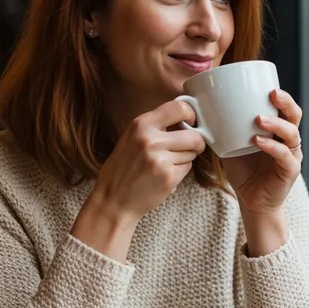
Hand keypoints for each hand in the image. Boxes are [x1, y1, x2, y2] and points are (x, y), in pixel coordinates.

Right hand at [91, 100, 206, 222]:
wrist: (113, 199)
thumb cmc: (122, 168)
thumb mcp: (131, 138)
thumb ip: (155, 126)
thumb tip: (185, 119)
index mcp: (141, 124)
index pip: (179, 108)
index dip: (191, 115)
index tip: (191, 122)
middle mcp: (151, 140)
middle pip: (193, 135)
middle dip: (195, 142)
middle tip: (188, 147)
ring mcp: (160, 160)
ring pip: (192, 152)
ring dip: (186, 158)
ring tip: (167, 163)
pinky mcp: (169, 178)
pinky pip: (187, 168)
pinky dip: (180, 171)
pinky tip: (165, 175)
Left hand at [222, 89, 302, 216]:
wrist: (251, 201)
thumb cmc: (242, 170)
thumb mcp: (229, 145)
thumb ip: (221, 129)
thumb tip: (197, 110)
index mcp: (276, 129)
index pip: (284, 107)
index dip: (279, 95)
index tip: (266, 84)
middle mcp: (288, 139)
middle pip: (294, 114)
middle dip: (285, 102)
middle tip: (271, 94)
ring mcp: (292, 155)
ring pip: (292, 133)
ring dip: (276, 123)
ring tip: (258, 119)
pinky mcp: (290, 171)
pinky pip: (284, 155)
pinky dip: (272, 147)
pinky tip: (258, 141)